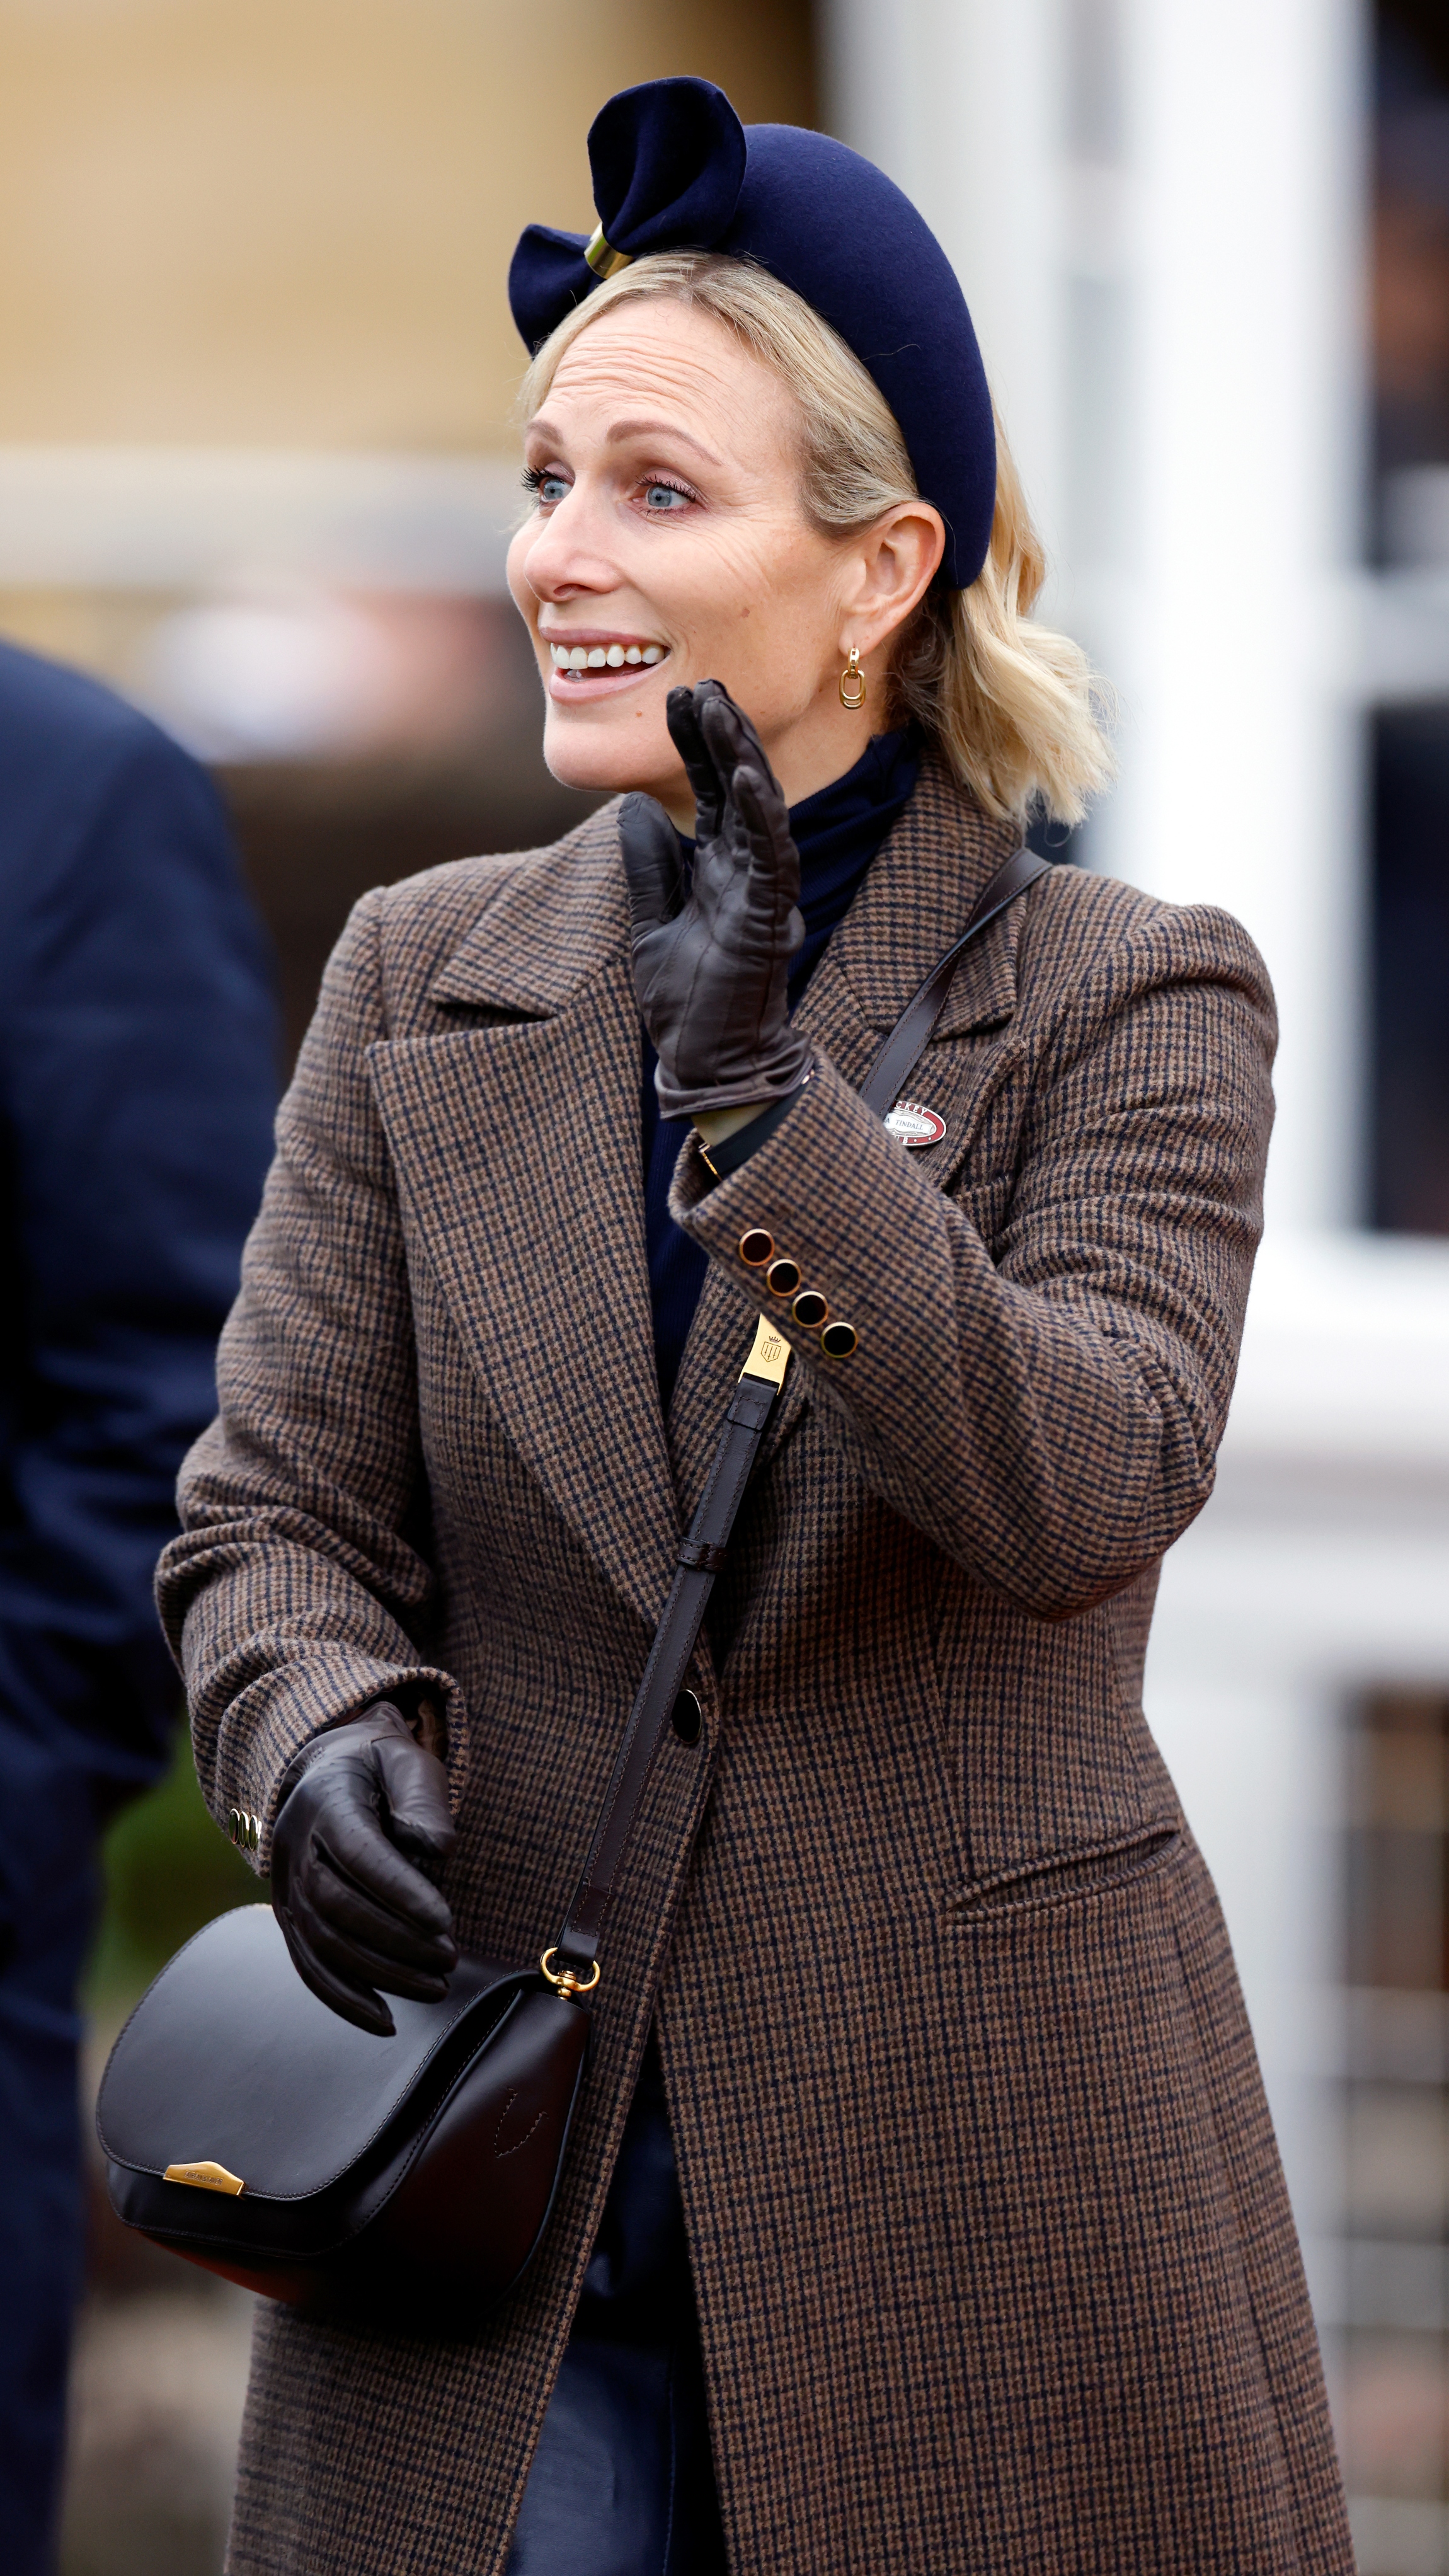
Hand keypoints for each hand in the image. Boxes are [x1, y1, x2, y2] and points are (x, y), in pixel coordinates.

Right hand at [270, 1703, 457, 2036]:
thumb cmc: (380, 1767)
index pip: (359, 1854)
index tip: (445, 1921)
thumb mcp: (406, 1759)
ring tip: (436, 1986)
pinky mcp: (289, 1919)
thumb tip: (437, 1848)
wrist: (327, 1771)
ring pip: (323, 1944)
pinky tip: (386, 2021)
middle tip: (450, 1959)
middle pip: (337, 1906)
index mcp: (326, 1802)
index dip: (400, 1891)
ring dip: (380, 1975)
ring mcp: (286, 1887)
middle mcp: (295, 1847)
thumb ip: (422, 1798)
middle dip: (396, 1940)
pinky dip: (345, 2000)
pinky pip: (309, 1968)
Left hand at [619, 679, 809, 1120]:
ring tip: (720, 708)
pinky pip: (771, 856)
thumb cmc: (687, 1002)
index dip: (698, 745)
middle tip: (702, 683)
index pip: (714, 793)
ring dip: (742, 757)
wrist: (707, 1063)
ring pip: (761, 809)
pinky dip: (761, 813)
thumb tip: (637, 808)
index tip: (679, 698)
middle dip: (721, 733)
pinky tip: (748, 774)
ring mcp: (762, 893)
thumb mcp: (651, 921)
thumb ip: (650, 866)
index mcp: (719, 869)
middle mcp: (747, 872)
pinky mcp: (768, 918)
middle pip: (740, 787)